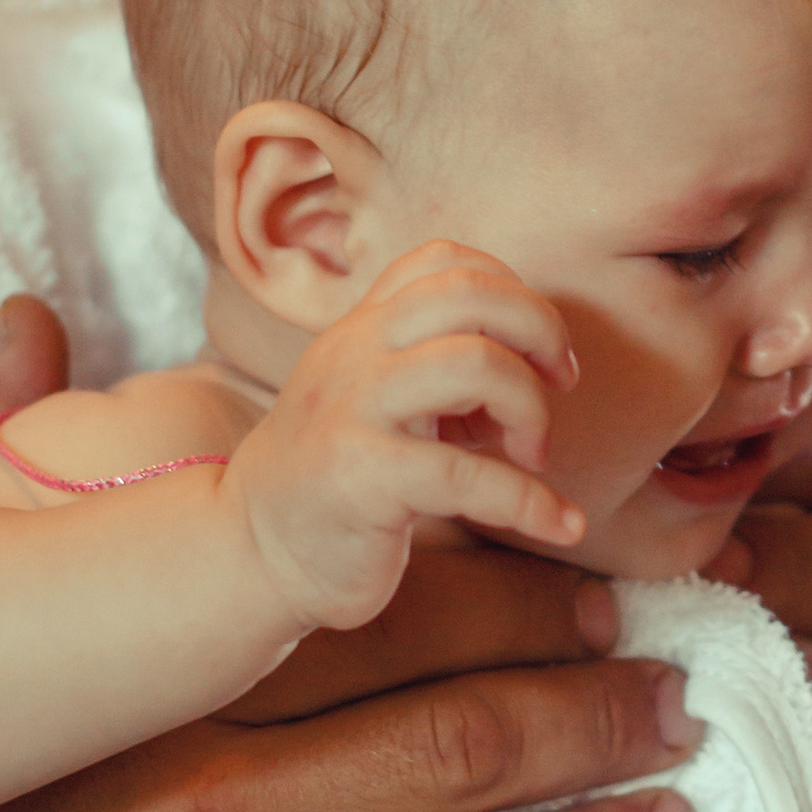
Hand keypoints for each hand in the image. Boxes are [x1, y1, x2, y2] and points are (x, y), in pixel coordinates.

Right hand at [226, 243, 582, 627]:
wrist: (250, 549)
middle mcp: (354, 354)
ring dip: (531, 408)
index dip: (515, 294)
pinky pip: (467, 475)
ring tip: (533, 453)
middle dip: (541, 333)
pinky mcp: (362, 478)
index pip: (445, 261)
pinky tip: (561, 524)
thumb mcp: (372, 398)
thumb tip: (529, 361)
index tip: (542, 355)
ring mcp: (354, 411)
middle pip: (469, 295)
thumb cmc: (334, 476)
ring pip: (473, 365)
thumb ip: (430, 364)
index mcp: (360, 329)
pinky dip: (531, 502)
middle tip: (558, 388)